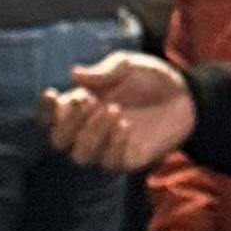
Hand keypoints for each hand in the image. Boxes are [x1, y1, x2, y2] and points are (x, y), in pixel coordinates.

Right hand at [43, 53, 195, 173]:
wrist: (186, 97)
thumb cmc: (151, 79)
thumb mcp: (128, 66)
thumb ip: (103, 72)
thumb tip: (75, 74)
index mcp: (80, 106)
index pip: (49, 116)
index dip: (44, 110)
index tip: (52, 93)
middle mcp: (87, 130)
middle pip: (58, 141)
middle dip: (68, 123)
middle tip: (90, 102)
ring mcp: (105, 148)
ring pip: (80, 156)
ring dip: (92, 134)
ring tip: (115, 111)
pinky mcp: (125, 161)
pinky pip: (109, 163)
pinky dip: (115, 145)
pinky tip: (128, 126)